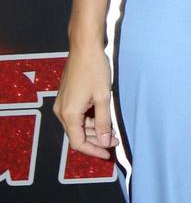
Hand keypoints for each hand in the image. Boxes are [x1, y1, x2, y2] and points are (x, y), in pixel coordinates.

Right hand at [54, 45, 115, 159]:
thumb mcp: (104, 97)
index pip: (78, 142)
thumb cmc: (95, 69)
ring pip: (77, 126)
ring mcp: (62, 104)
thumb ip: (104, 121)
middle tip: (116, 141)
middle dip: (96, 141)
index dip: (94, 150)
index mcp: (69, 114)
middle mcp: (61, 111)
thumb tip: (106, 141)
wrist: (84, 48)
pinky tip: (104, 117)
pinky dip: (89, 120)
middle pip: (77, 135)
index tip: (109, 154)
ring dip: (94, 130)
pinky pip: (77, 116)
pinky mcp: (66, 97)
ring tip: (113, 130)